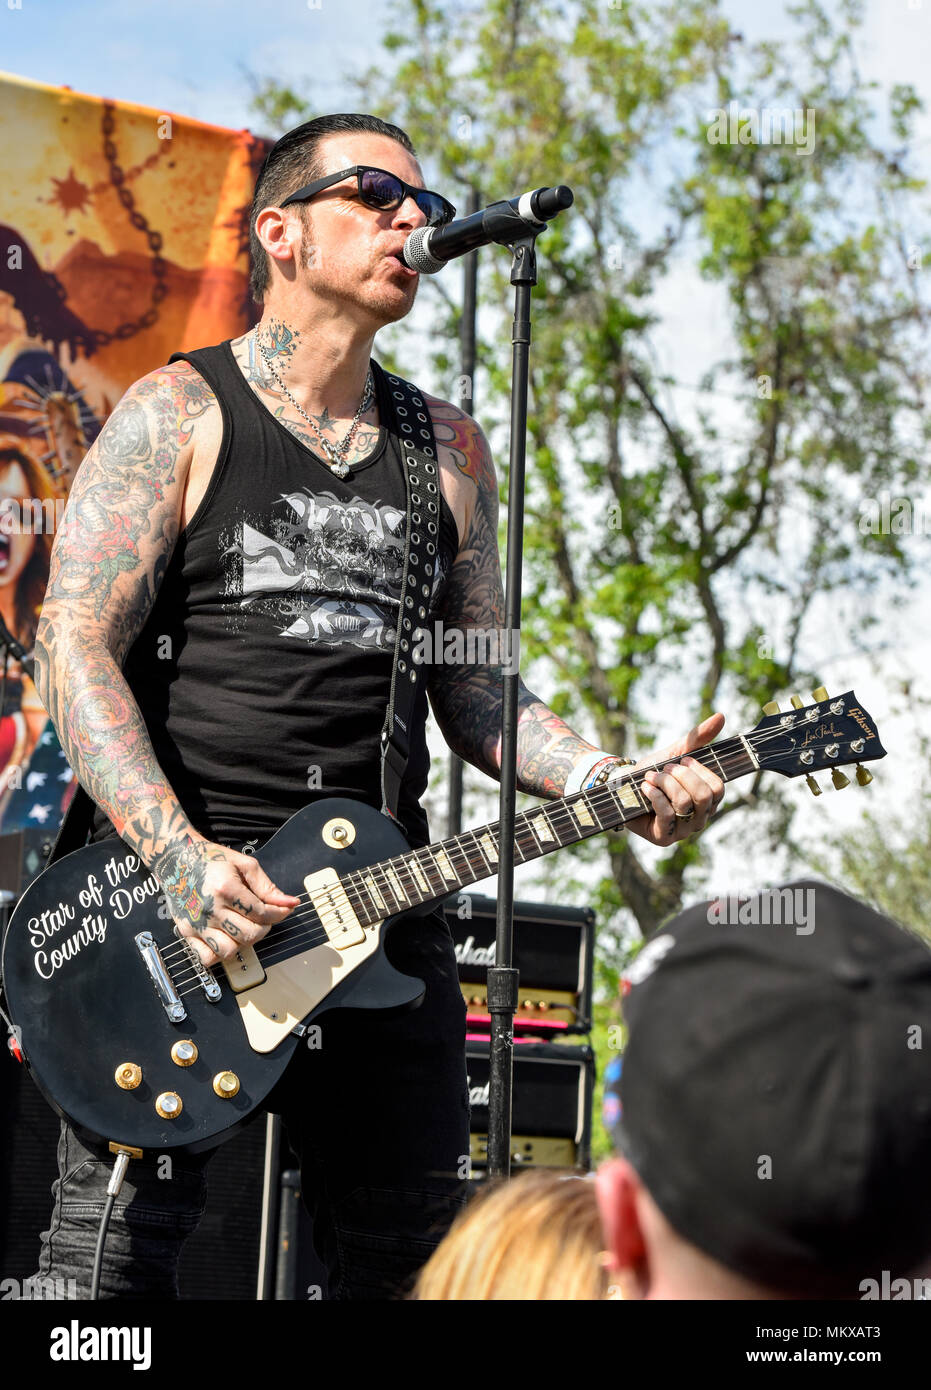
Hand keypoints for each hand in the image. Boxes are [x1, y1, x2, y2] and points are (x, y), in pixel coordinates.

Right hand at [151, 836, 299, 966]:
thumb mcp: (243, 864)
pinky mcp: (186, 932)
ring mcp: (197, 924)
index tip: (283, 910)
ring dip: (242, 943)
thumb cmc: (210, 859)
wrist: (176, 860)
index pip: (261, 913)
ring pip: (229, 951)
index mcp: (226, 889)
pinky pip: (207, 958)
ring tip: (243, 927)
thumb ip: (267, 887)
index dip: (279, 913)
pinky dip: (219, 954)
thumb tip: (289, 902)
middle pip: (249, 935)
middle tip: (263, 918)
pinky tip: (225, 938)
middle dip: (264, 928)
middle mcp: (210, 909)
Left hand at [626, 714, 725, 846]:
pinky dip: (654, 795)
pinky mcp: (664, 837)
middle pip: (703, 796)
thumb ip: (699, 737)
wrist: (623, 785)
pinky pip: (667, 815)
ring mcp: (683, 831)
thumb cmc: (654, 770)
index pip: (718, 788)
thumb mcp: (677, 751)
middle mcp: (700, 818)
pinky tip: (645, 788)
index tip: (682, 760)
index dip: (699, 771)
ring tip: (651, 777)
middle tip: (665, 769)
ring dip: (664, 783)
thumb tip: (721, 716)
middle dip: (681, 776)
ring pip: (684, 803)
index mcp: (708, 800)